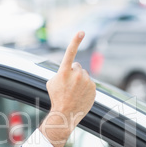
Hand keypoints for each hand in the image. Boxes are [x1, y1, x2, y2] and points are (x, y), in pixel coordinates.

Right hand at [39, 31, 95, 146]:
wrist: (65, 114)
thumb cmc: (56, 98)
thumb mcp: (52, 82)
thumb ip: (61, 71)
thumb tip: (71, 68)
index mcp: (64, 72)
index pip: (70, 53)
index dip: (75, 41)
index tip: (81, 32)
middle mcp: (77, 75)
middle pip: (77, 66)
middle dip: (73, 72)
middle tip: (68, 85)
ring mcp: (86, 81)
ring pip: (84, 75)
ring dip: (79, 80)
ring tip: (73, 92)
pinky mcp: (93, 88)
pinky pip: (89, 83)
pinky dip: (85, 87)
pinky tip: (80, 95)